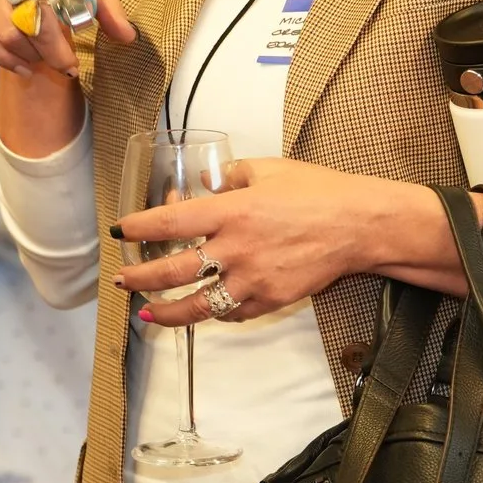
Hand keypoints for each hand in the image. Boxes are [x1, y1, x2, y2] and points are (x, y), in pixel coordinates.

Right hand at [0, 0, 134, 76]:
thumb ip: (109, 6)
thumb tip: (128, 38)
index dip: (70, 29)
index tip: (80, 58)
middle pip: (31, 20)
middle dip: (52, 52)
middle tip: (69, 68)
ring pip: (8, 33)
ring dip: (31, 56)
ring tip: (48, 61)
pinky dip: (3, 59)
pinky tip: (25, 67)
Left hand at [118, 159, 401, 324]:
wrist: (360, 226)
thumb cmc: (318, 192)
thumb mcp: (269, 169)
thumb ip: (231, 176)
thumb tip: (207, 185)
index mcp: (231, 211)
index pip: (170, 222)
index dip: (139, 228)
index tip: (122, 231)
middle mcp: (235, 248)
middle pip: (173, 271)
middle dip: (141, 278)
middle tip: (123, 279)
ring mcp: (252, 279)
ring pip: (197, 305)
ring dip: (167, 311)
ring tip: (148, 312)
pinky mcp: (271, 300)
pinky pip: (232, 313)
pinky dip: (215, 313)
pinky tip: (203, 310)